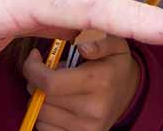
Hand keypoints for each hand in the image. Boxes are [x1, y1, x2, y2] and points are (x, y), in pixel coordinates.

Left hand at [22, 34, 138, 130]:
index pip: (50, 83)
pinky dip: (45, 115)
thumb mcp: (114, 44)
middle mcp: (93, 109)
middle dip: (35, 81)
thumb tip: (82, 47)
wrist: (129, 94)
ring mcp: (87, 128)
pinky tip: (56, 104)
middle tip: (44, 70)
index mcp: (99, 81)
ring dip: (40, 99)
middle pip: (42, 99)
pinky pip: (45, 129)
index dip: (33, 69)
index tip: (34, 57)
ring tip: (55, 88)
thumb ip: (98, 41)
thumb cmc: (114, 64)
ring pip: (40, 115)